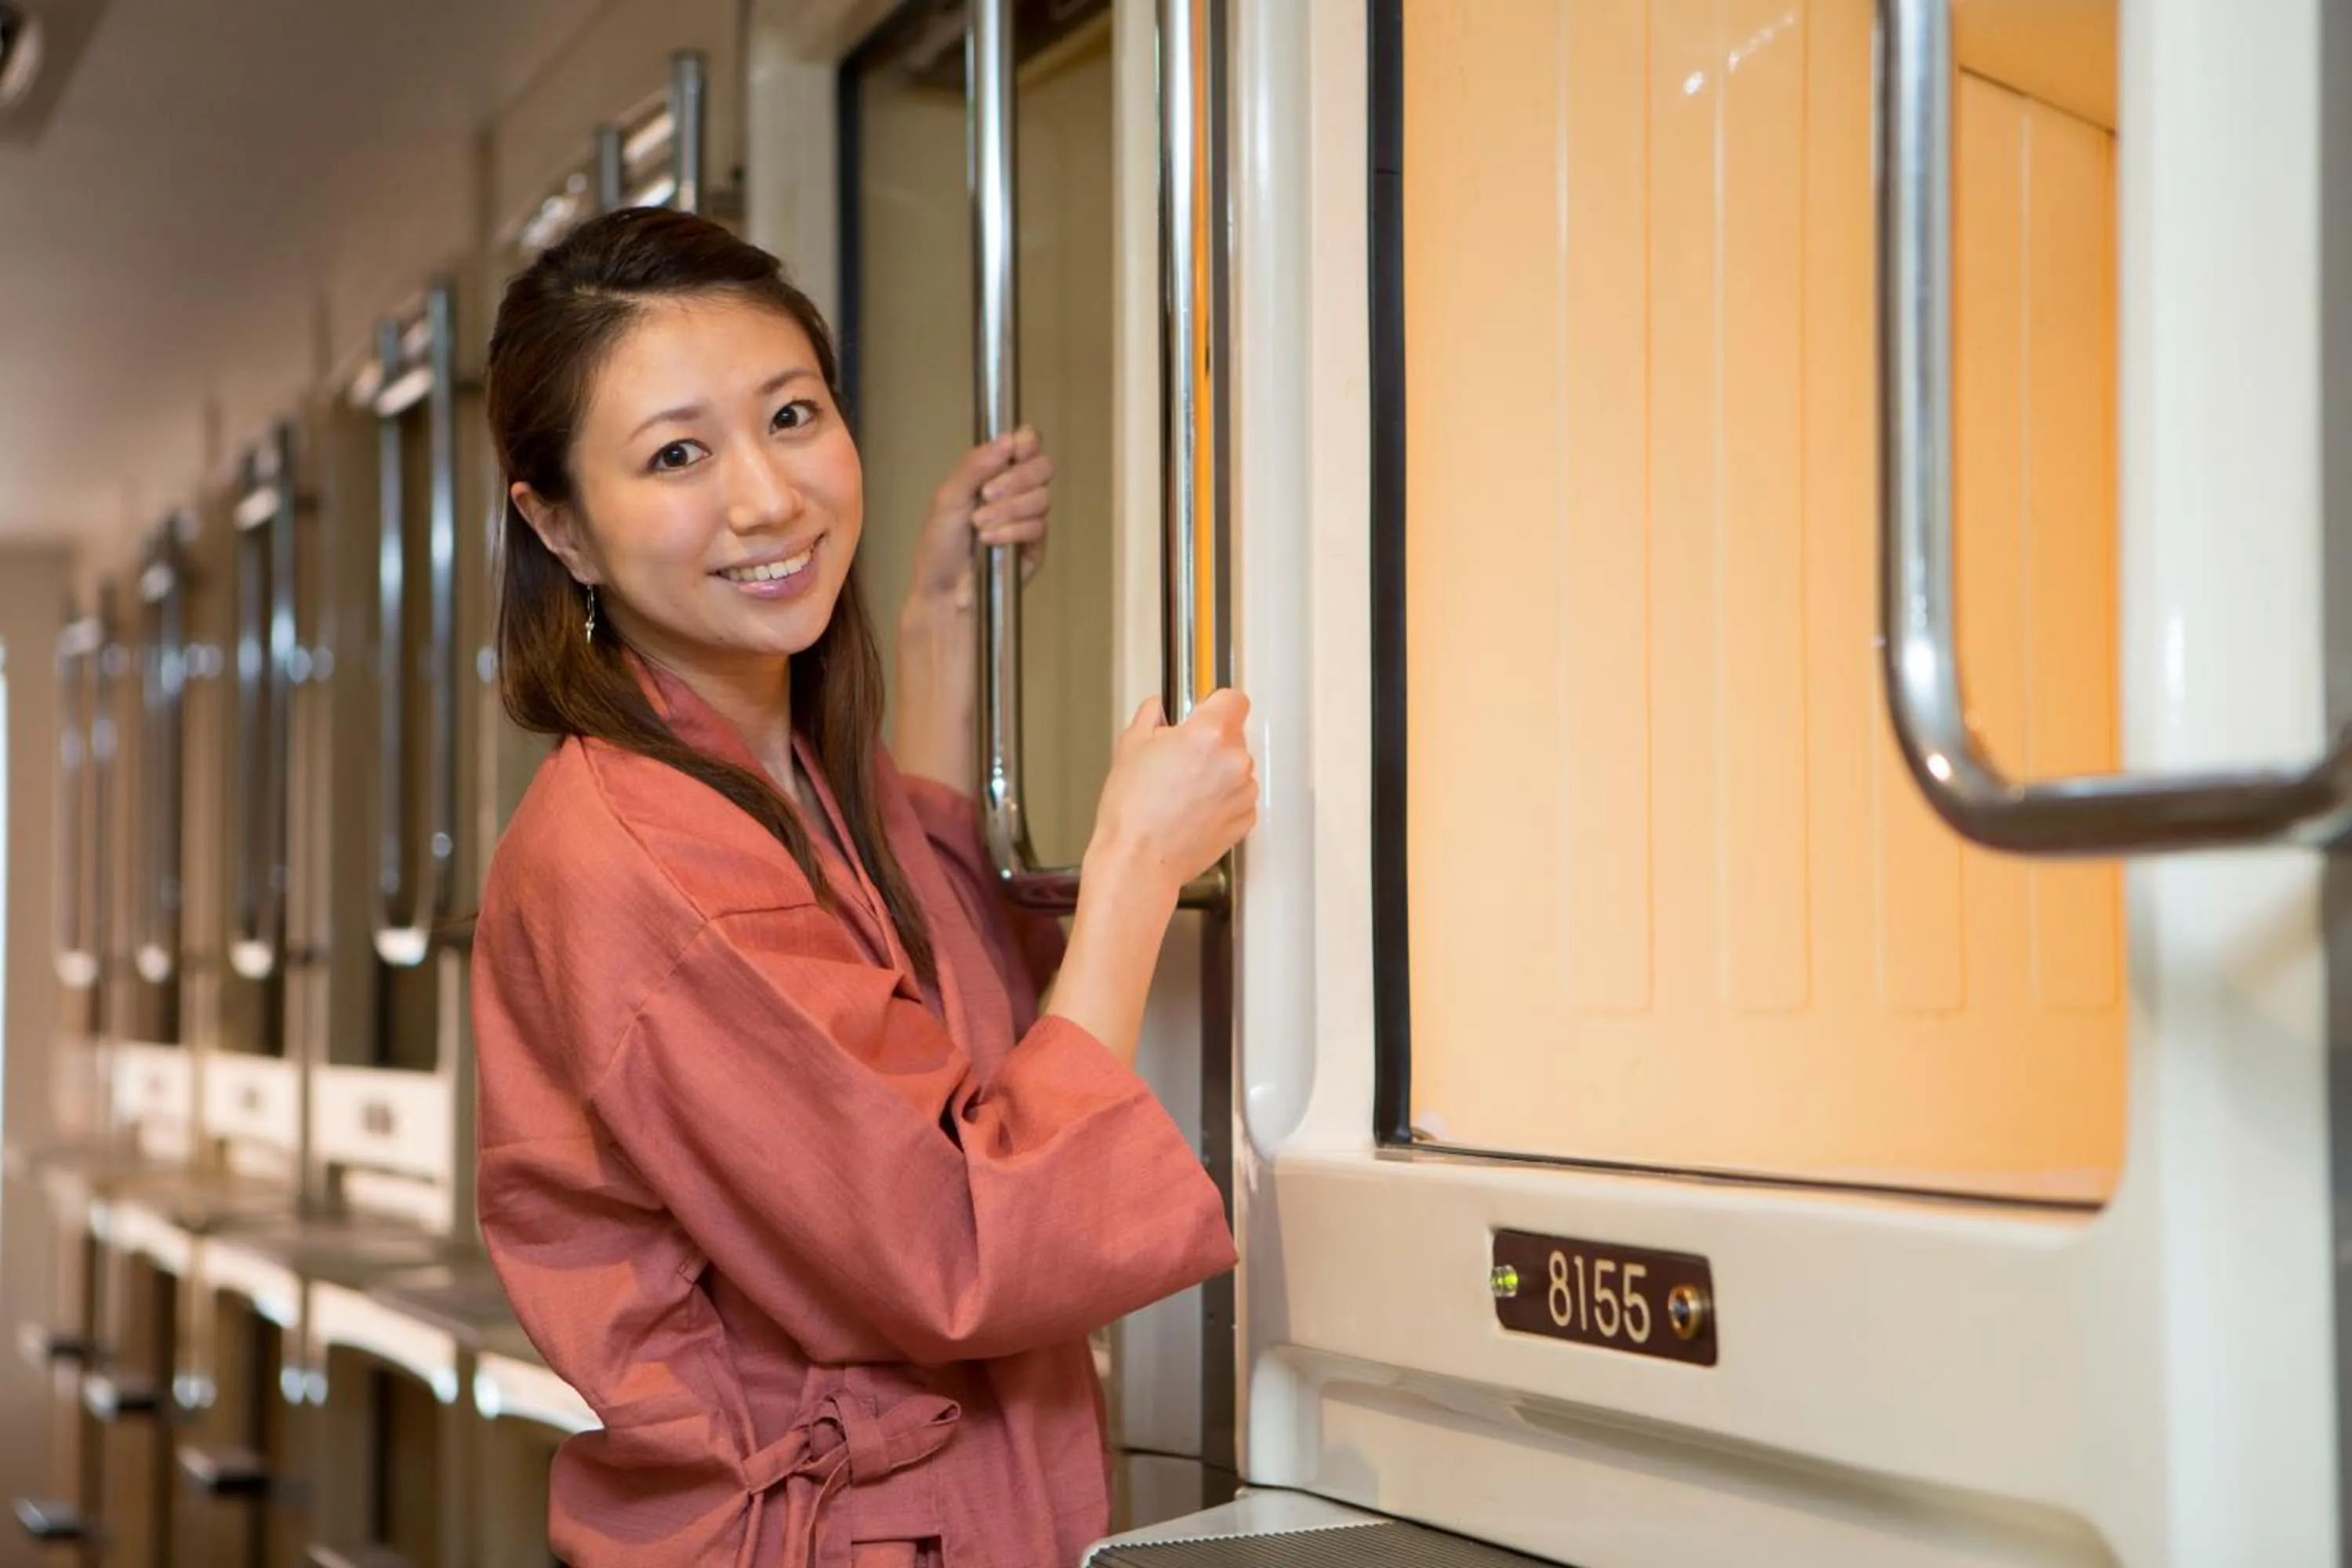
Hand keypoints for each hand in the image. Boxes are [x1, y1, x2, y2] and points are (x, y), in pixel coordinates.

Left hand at [906, 426, 1052, 611]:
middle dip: (1016, 480)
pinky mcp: (1035, 546)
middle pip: (1042, 467)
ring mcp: (1028, 519)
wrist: (944, 591)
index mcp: (993, 473)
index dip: (1026, 443)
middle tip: (986, 495)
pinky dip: (1013, 531)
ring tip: (980, 525)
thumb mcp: (947, 498)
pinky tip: (990, 541)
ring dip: (1009, 509)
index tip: (1014, 451)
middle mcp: (1015, 492)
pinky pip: (1039, 527)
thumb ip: (975, 466)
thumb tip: (1008, 439)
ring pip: (1042, 498)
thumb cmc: (939, 546)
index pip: (1026, 444)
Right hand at [1087, 689, 1258, 897]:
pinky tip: (1191, 811)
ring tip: (1180, 792)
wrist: (1139, 861)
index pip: (1234, 699)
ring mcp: (1244, 792)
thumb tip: (1156, 709)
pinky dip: (1221, 801)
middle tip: (1177, 762)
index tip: (1206, 712)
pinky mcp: (1246, 819)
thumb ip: (1150, 716)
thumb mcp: (1131, 746)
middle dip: (1209, 744)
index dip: (1217, 705)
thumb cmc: (1133, 811)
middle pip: (1232, 736)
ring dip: (1217, 774)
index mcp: (1210, 733)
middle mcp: (1235, 760)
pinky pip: (1237, 798)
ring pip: (1235, 769)